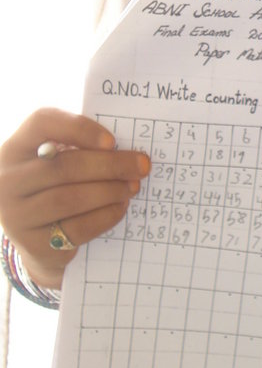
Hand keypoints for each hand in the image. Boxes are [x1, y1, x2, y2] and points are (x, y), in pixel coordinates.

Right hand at [0, 108, 149, 288]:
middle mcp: (8, 180)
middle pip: (64, 166)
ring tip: (132, 187)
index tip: (112, 141)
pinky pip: (76, 228)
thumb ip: (80, 149)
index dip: (79, 128)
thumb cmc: (56, 185)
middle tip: (141, 166)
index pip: (42, 123)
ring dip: (110, 191)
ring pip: (70, 198)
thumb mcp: (56, 161)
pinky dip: (105, 216)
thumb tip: (129, 151)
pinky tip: (120, 207)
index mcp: (16, 148)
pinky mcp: (33, 244)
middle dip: (111, 165)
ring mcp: (16, 215)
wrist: (37, 236)